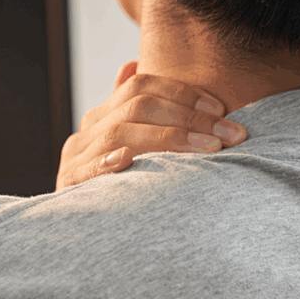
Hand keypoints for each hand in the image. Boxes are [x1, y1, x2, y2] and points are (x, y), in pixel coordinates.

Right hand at [56, 61, 246, 190]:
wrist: (80, 234)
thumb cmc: (111, 186)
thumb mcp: (120, 144)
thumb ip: (127, 108)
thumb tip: (131, 64)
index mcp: (100, 117)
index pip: (140, 87)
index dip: (182, 92)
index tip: (220, 109)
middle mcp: (87, 132)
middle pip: (137, 106)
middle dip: (190, 116)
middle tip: (229, 132)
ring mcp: (76, 158)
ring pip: (121, 133)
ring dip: (171, 138)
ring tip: (209, 148)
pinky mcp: (70, 185)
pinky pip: (90, 169)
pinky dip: (111, 162)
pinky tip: (133, 160)